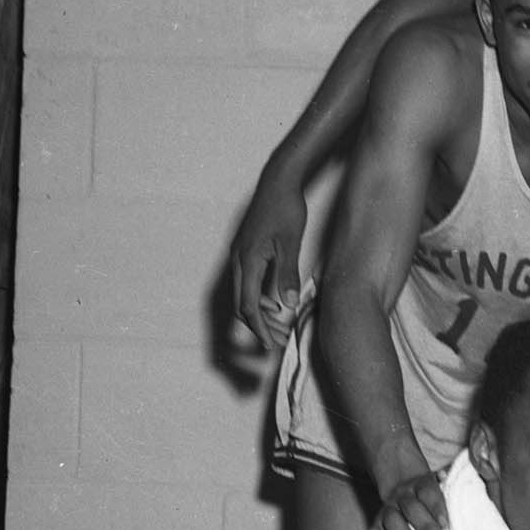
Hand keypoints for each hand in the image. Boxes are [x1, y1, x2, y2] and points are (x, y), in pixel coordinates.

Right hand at [228, 176, 307, 353]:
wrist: (277, 183)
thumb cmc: (286, 210)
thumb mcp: (291, 243)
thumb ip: (287, 273)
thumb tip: (287, 304)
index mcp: (247, 262)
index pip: (248, 307)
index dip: (259, 330)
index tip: (271, 346)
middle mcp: (238, 261)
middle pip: (242, 305)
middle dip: (259, 327)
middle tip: (280, 341)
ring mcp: (239, 256)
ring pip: (244, 295)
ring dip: (260, 314)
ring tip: (282, 326)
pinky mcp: (245, 251)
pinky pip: (247, 284)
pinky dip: (259, 299)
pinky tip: (277, 303)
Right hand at [369, 469, 449, 529]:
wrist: (404, 489)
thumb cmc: (431, 500)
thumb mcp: (441, 493)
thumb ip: (449, 504)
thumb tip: (465, 514)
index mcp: (422, 485)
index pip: (429, 493)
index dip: (437, 508)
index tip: (446, 525)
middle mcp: (403, 495)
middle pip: (412, 508)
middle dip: (426, 527)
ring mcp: (389, 508)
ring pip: (393, 520)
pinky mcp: (377, 523)